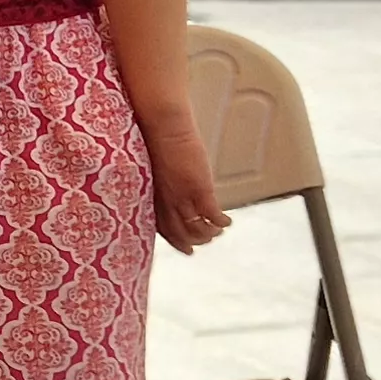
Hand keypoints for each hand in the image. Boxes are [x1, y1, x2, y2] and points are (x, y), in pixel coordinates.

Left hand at [148, 122, 231, 253]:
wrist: (165, 129)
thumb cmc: (156, 142)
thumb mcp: (155, 170)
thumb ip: (161, 184)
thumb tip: (168, 187)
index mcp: (153, 199)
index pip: (164, 230)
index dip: (176, 242)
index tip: (186, 250)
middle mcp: (167, 203)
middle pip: (181, 233)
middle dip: (194, 242)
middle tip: (205, 243)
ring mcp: (183, 198)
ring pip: (198, 228)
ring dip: (209, 234)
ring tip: (217, 231)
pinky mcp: (200, 190)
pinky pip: (213, 215)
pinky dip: (221, 222)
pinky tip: (228, 222)